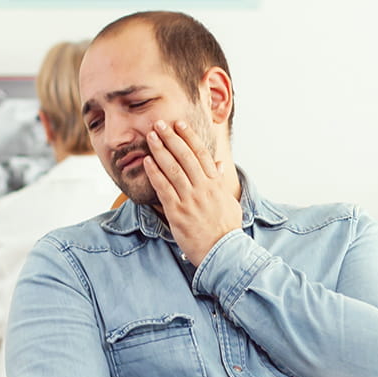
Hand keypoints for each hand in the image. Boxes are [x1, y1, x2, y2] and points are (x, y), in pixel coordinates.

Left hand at [144, 120, 240, 265]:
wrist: (223, 252)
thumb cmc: (226, 230)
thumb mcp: (230, 202)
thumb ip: (221, 182)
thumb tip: (218, 164)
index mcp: (215, 184)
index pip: (202, 154)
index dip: (189, 137)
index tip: (180, 124)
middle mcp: (203, 188)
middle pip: (185, 156)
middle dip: (171, 138)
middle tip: (160, 124)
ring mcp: (190, 199)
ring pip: (173, 169)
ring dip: (161, 150)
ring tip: (151, 136)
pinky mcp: (178, 212)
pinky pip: (164, 188)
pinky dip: (155, 173)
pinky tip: (147, 162)